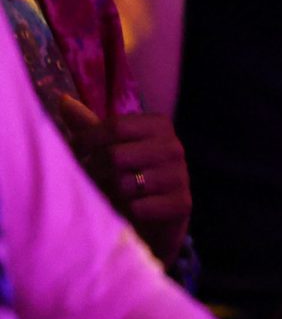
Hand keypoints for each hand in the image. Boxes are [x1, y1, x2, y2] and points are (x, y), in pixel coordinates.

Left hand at [63, 97, 191, 263]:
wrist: (155, 218)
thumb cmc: (127, 175)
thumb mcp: (109, 148)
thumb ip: (88, 126)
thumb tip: (63, 100)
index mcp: (159, 125)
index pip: (115, 126)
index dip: (85, 141)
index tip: (71, 154)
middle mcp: (174, 146)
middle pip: (116, 155)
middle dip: (93, 171)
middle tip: (86, 181)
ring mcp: (180, 175)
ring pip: (126, 184)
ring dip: (108, 194)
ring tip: (106, 197)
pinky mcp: (181, 203)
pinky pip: (140, 208)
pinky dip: (126, 213)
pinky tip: (125, 213)